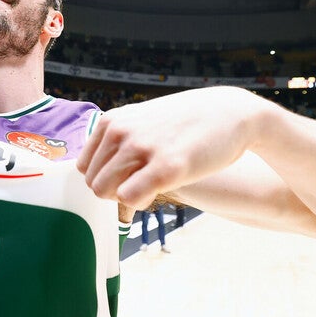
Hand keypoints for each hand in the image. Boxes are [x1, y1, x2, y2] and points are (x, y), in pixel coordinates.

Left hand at [77, 87, 267, 208]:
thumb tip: (94, 170)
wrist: (230, 113)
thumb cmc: (185, 122)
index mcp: (112, 121)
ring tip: (150, 185)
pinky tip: (158, 190)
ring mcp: (142, 148)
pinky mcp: (166, 167)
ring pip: (105, 192)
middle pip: (93, 183)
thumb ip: (117, 138)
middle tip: (141, 184)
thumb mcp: (142, 119)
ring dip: (126, 197)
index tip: (127, 176)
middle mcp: (121, 132)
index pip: (85, 167)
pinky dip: (139, 202)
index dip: (105, 177)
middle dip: (114, 190)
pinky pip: (130, 198)